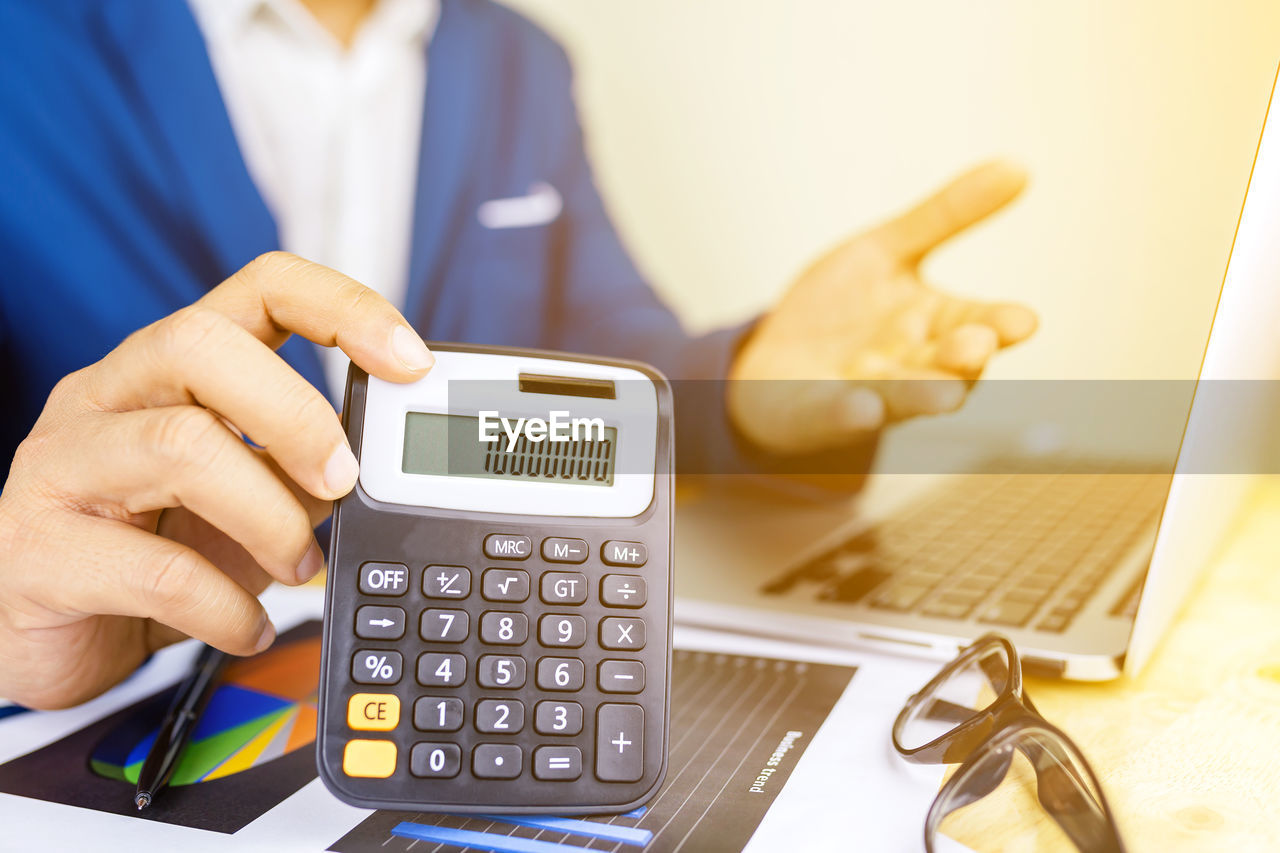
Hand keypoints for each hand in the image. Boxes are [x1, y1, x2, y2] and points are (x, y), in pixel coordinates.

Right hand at [0, 253, 435, 708]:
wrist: (55, 635)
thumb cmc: (160, 547)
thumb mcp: (250, 497)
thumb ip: (305, 469)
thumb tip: (374, 469)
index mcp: (174, 367)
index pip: (261, 288)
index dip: (343, 308)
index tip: (410, 360)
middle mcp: (110, 395)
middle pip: (202, 345)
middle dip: (297, 416)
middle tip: (341, 484)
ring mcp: (62, 465)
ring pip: (179, 447)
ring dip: (270, 517)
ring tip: (300, 568)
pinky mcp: (38, 551)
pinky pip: (153, 570)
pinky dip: (226, 606)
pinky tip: (249, 626)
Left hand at [728, 161, 1037, 453]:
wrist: (773, 361)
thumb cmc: (843, 311)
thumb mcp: (887, 251)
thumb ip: (946, 215)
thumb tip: (1018, 166)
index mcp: (936, 325)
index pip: (980, 323)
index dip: (1001, 324)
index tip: (1025, 321)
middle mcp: (911, 367)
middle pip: (948, 368)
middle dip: (964, 360)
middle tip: (977, 346)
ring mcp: (867, 395)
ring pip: (901, 399)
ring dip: (922, 396)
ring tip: (943, 395)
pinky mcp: (819, 415)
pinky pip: (838, 416)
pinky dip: (851, 413)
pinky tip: (861, 407)